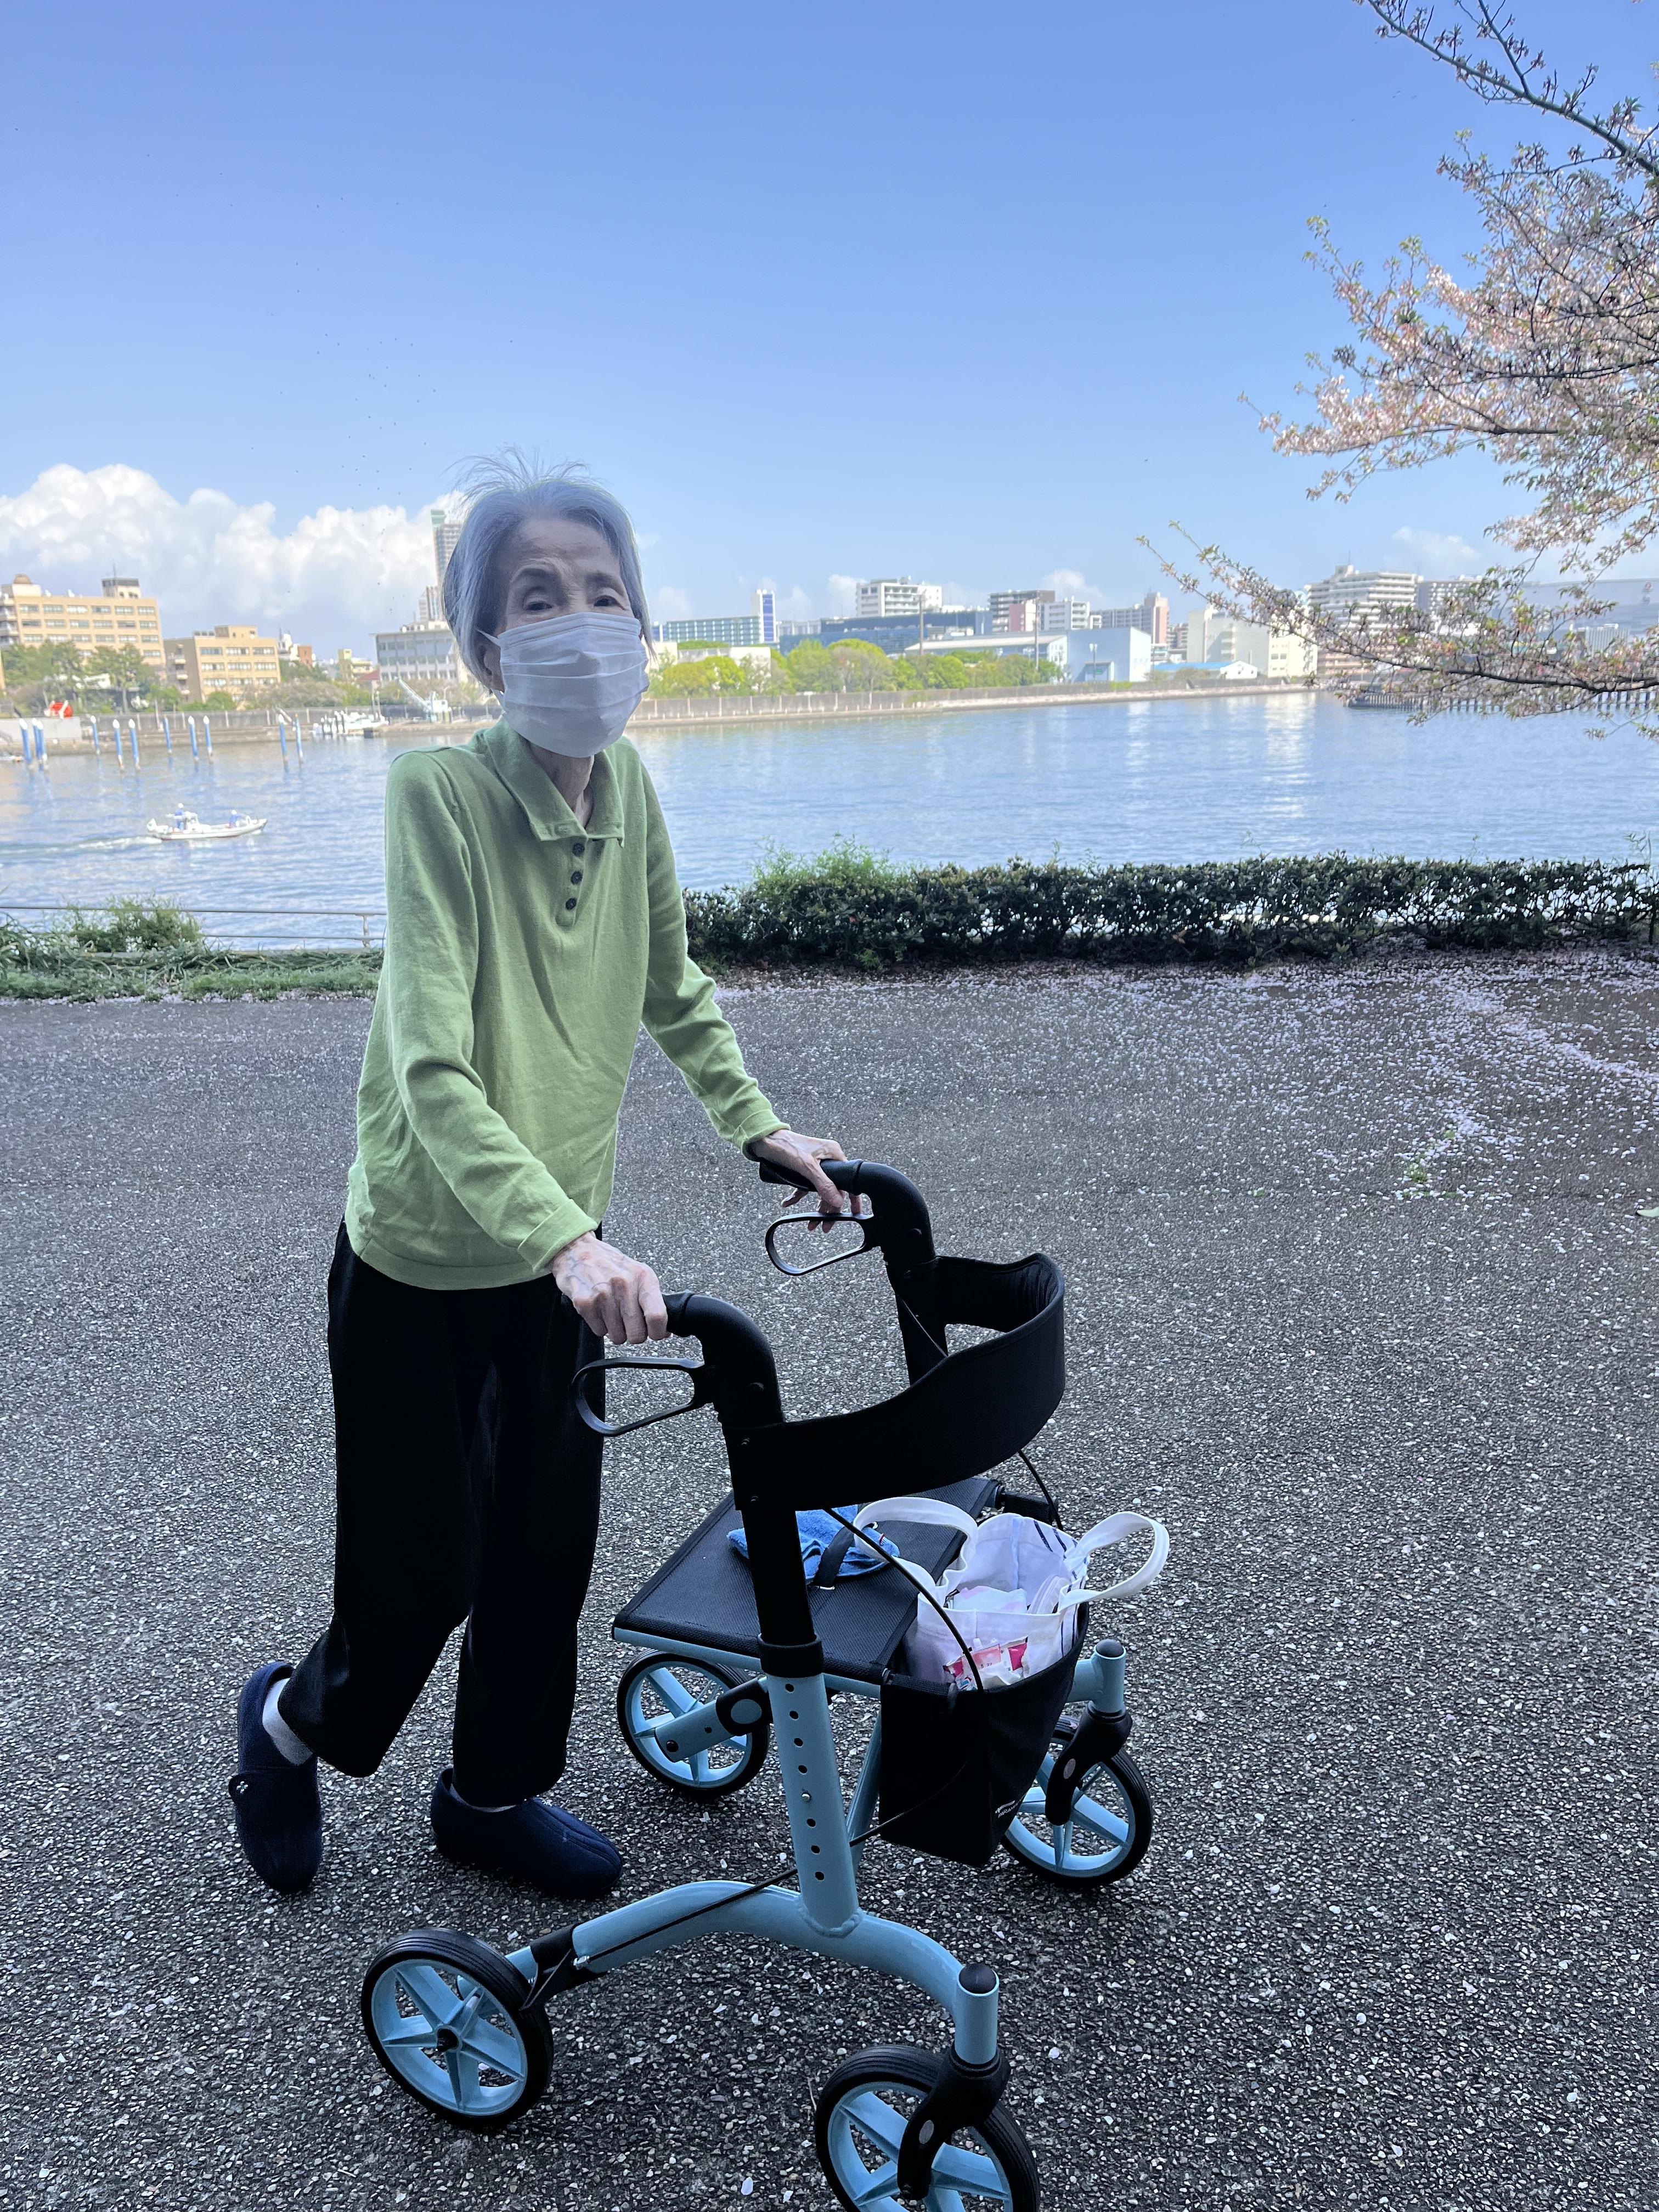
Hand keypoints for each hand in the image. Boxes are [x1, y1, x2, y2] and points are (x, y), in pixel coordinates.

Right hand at [550, 1232, 667, 1343]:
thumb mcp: (638, 1273)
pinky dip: (600, 1325)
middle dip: (634, 1334)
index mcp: (643, 1277)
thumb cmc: (610, 1264)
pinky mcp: (584, 1303)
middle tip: (628, 1322)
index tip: (654, 1333)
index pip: (657, 1316)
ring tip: (611, 1310)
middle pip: (637, 1334)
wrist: (577, 1251)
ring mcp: (603, 1294)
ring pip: (618, 1337)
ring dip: (615, 1330)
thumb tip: (665, 1330)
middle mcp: (624, 1284)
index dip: (657, 1332)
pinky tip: (598, 1308)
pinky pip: (600, 1332)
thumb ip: (653, 1299)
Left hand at [749, 1128, 868, 1228]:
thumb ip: (823, 1184)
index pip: (847, 1180)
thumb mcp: (807, 1166)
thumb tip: (837, 1200)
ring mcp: (815, 1164)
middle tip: (825, 1224)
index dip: (851, 1198)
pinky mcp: (803, 1168)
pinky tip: (788, 1203)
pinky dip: (797, 1196)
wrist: (763, 1138)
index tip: (853, 1213)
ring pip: (819, 1190)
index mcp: (834, 1154)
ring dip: (814, 1207)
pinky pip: (804, 1186)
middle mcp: (827, 1159)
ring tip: (811, 1222)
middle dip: (828, 1208)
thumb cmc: (785, 1145)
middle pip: (833, 1189)